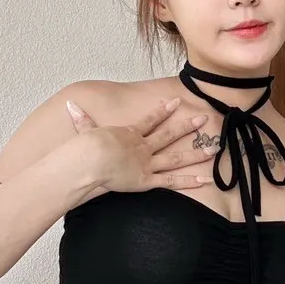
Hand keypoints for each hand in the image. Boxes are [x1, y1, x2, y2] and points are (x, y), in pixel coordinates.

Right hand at [66, 96, 216, 193]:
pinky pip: (171, 181)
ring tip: (214, 148)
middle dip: (187, 126)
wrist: (90, 161)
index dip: (163, 111)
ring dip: (195, 153)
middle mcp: (142, 147)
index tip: (176, 102)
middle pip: (168, 135)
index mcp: (129, 134)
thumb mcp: (84, 130)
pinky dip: (188, 181)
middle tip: (204, 119)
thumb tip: (70, 106)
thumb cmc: (85, 148)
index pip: (150, 120)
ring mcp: (147, 164)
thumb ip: (82, 120)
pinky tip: (205, 180)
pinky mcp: (146, 181)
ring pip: (175, 158)